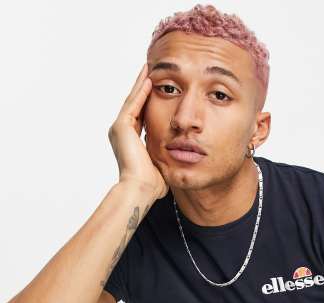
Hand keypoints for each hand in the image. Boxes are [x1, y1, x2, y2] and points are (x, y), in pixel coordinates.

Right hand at [108, 62, 167, 200]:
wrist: (141, 189)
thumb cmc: (153, 185)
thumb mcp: (162, 165)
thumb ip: (167, 156)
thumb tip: (180, 156)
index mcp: (130, 142)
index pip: (141, 116)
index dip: (149, 102)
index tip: (158, 90)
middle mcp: (121, 133)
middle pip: (135, 104)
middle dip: (143, 88)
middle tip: (151, 71)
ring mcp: (119, 129)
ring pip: (133, 100)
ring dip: (141, 84)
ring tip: (149, 68)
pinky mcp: (121, 127)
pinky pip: (133, 104)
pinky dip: (141, 91)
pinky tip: (149, 79)